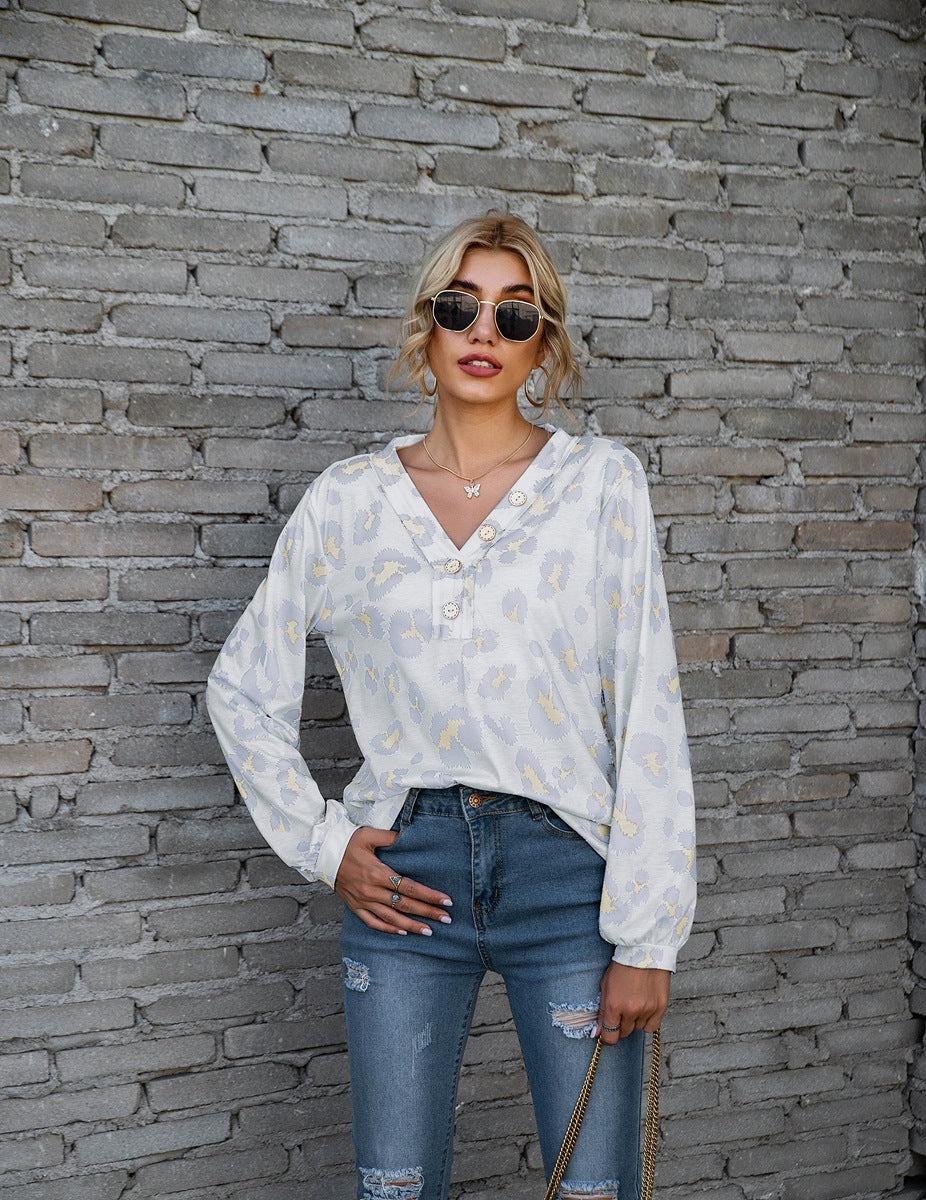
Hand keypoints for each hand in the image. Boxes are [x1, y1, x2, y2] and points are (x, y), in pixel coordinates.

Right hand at [334, 826, 452, 935]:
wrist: (322, 854)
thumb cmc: (347, 842)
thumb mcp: (369, 835)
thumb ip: (390, 837)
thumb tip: (408, 837)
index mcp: (378, 873)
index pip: (409, 887)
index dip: (429, 895)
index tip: (446, 901)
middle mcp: (372, 891)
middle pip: (405, 905)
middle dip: (428, 912)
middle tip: (447, 919)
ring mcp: (363, 901)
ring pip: (391, 918)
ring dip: (412, 925)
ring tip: (429, 932)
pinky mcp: (355, 906)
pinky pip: (373, 922)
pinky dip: (388, 929)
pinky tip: (402, 932)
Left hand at [596, 962, 669, 1044]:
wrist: (644, 951)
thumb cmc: (622, 966)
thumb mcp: (605, 986)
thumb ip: (602, 1012)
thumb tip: (598, 1033)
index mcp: (614, 1005)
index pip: (610, 1037)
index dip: (607, 1037)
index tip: (608, 1034)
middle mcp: (631, 1010)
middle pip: (624, 1033)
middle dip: (621, 1025)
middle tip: (621, 1011)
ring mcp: (647, 1010)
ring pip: (638, 1029)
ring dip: (635, 1021)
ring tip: (634, 1003)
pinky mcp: (661, 1007)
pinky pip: (652, 1026)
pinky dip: (648, 1021)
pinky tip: (645, 1008)